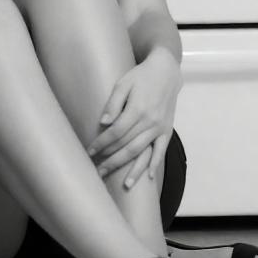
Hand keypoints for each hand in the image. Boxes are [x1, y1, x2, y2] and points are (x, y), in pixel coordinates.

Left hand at [86, 49, 181, 188]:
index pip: (116, 133)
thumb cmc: (140, 76)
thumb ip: (113, 103)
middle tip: (98, 172)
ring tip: (123, 185)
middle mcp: (150, 122)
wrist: (166, 71)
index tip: (90, 151)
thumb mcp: (123, 83)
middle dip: (112, 161)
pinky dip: (155, 165)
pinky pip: (161, 151)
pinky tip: (148, 178)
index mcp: (137, 109)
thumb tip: (103, 123)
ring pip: (143, 153)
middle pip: (127, 146)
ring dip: (131, 169)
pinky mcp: (167, 131)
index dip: (102, 143)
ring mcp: (160, 128)